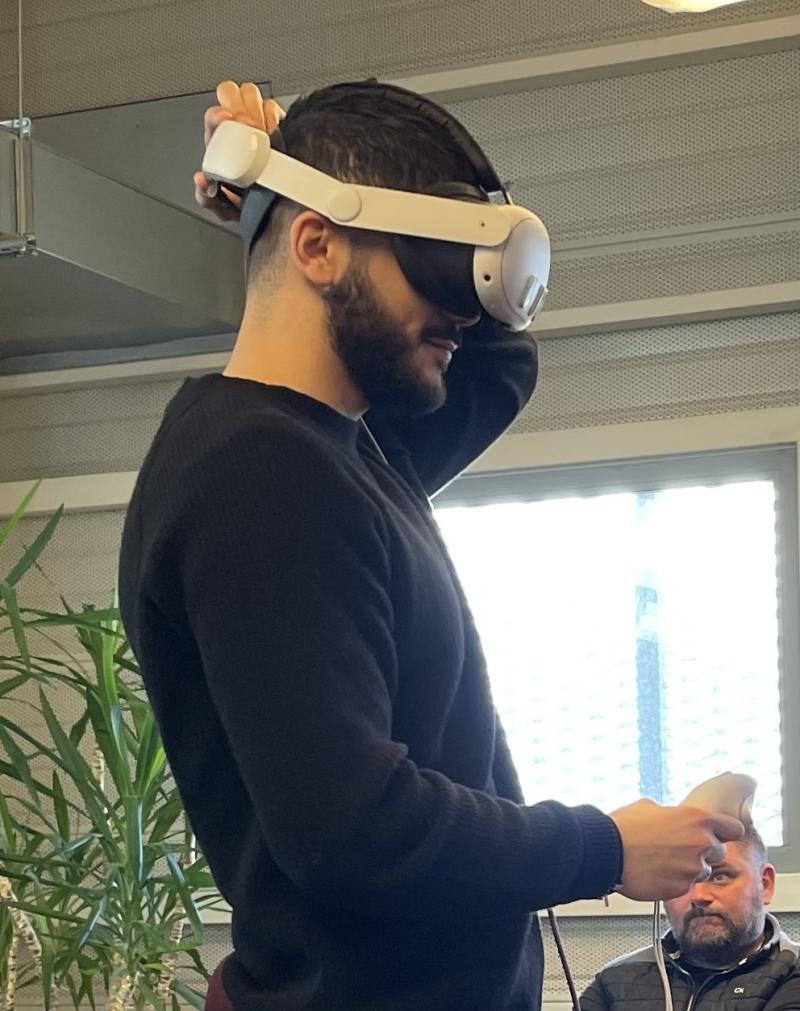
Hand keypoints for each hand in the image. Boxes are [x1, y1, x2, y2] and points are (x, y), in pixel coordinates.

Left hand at [193, 80, 284, 222]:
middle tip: (250, 125)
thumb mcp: (224, 208)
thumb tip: (201, 180)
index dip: (219, 114)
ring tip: (262, 129)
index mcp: (219, 144)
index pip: (212, 116)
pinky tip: (272, 129)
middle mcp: (235, 129)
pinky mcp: (274, 126)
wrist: (271, 209)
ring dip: (257, 108)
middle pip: (230, 93)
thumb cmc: (245, 206)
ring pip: (250, 94)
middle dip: (240, 105)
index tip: (229, 120)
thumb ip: (207, 198)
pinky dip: (273, 113)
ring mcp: (255, 124)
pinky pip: (272, 106)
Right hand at [610, 798, 743, 900]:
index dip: (725, 831)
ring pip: (702, 871)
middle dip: (703, 851)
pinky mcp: (681, 888)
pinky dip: (675, 880)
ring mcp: (693, 869)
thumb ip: (673, 815)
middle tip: (681, 848)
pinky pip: (685, 885)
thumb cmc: (624, 827)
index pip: (734, 828)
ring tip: (664, 860)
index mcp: (698, 819)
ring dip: (689, 867)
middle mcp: (702, 844)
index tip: (719, 833)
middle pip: (719, 852)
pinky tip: (657, 871)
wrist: (607, 852)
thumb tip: (672, 818)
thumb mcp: (650, 807)